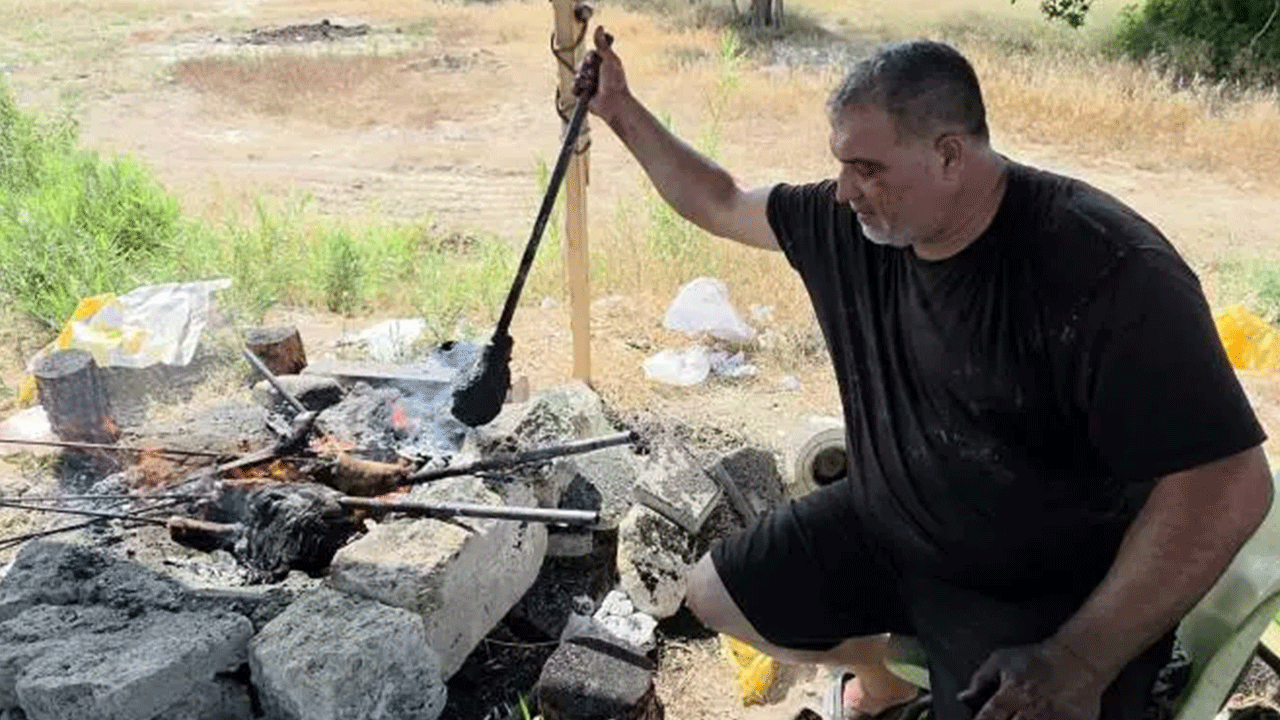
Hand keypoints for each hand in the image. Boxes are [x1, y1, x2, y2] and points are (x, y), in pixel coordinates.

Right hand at [579, 25, 629, 123]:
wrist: (612, 102)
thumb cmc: (615, 82)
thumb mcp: (609, 59)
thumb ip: (602, 45)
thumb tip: (599, 27)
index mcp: (603, 63)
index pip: (588, 54)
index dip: (590, 58)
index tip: (595, 61)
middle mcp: (595, 72)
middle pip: (581, 64)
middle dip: (586, 69)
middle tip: (596, 75)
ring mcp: (588, 83)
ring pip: (577, 75)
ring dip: (584, 79)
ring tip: (592, 85)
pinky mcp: (582, 93)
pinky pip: (573, 87)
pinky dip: (579, 88)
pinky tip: (586, 91)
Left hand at [958, 640, 1109, 719]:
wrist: (1079, 658)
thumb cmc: (1039, 658)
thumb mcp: (1002, 659)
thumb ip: (980, 678)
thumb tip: (963, 696)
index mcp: (1010, 696)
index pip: (986, 719)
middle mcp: (1029, 712)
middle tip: (1004, 719)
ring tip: (1020, 719)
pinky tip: (1041, 719)